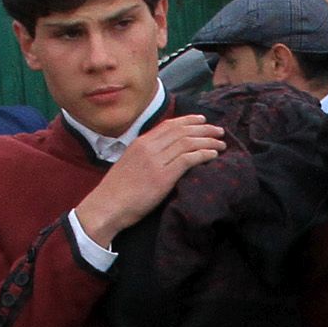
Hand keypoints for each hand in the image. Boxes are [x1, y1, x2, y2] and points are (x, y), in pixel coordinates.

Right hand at [72, 113, 226, 245]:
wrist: (106, 206)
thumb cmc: (117, 191)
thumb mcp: (129, 164)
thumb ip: (145, 156)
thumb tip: (163, 155)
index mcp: (140, 143)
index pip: (169, 125)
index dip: (189, 121)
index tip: (202, 120)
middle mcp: (148, 148)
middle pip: (182, 130)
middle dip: (204, 128)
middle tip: (219, 130)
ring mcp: (155, 161)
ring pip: (188, 142)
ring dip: (208, 140)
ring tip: (221, 143)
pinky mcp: (162, 177)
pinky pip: (188, 159)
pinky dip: (203, 154)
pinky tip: (213, 155)